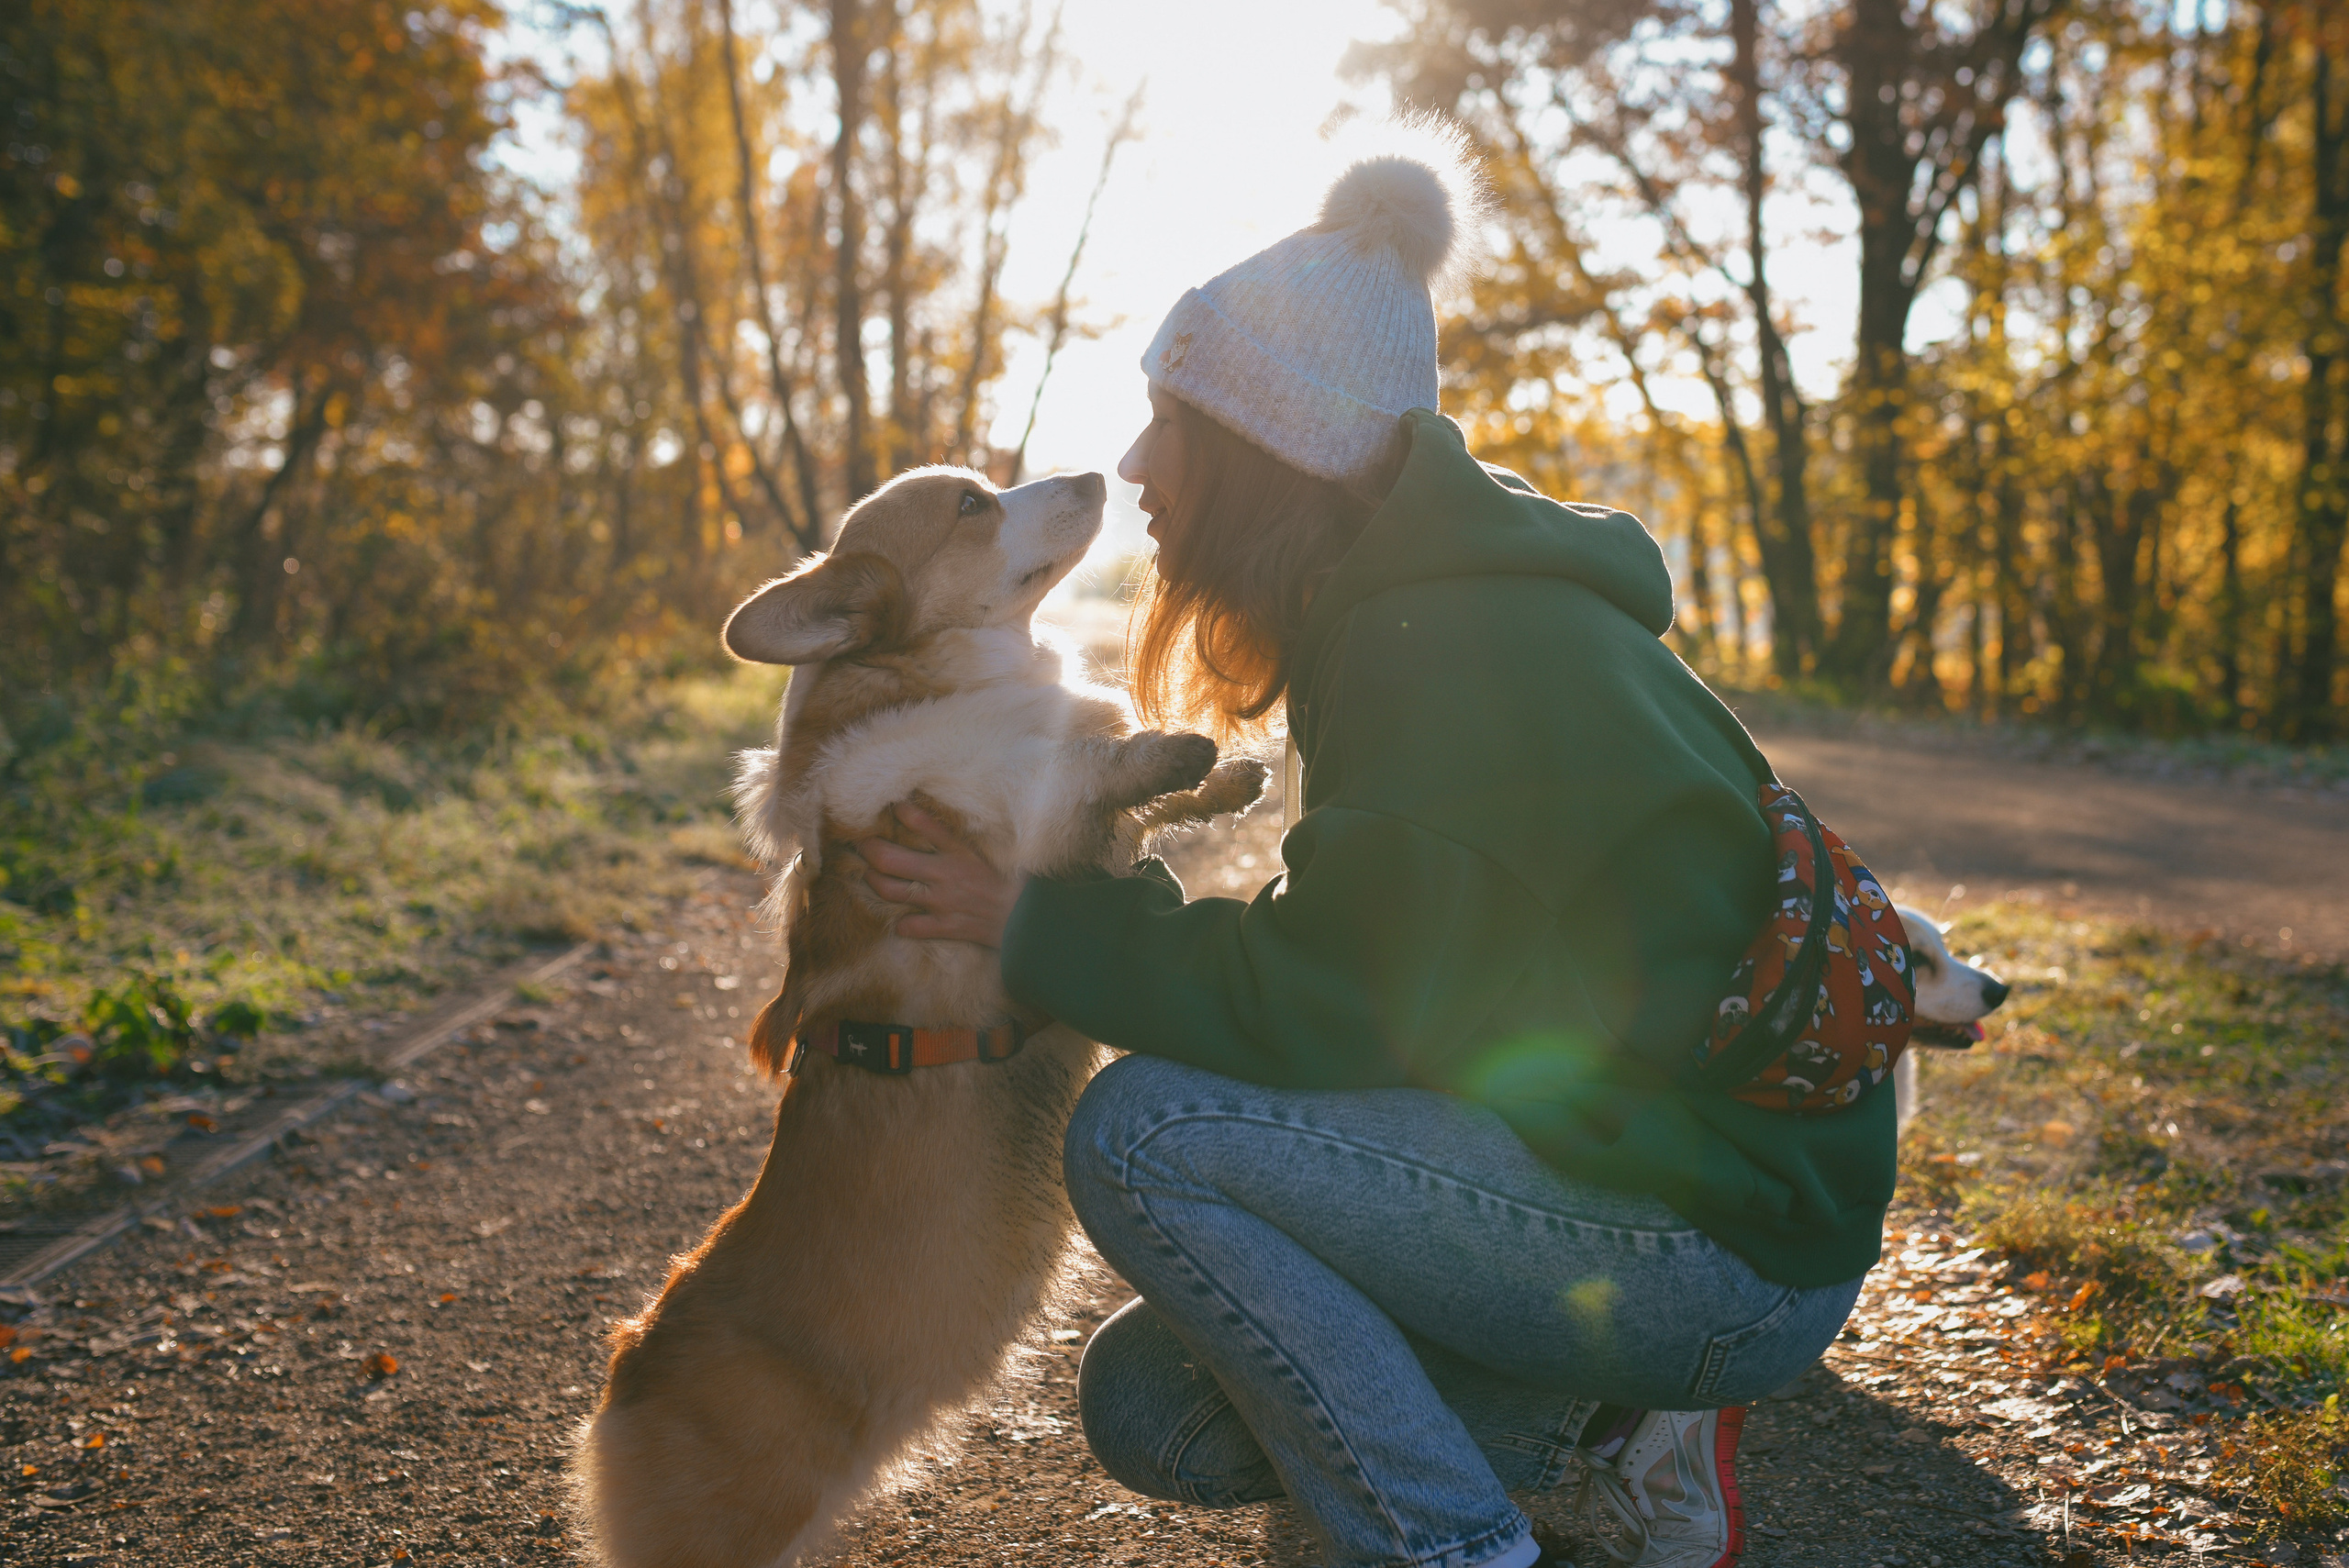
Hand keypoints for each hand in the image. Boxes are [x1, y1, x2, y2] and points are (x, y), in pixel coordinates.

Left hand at [858, 802, 1025, 947]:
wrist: (1033, 919)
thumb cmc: (1019, 883)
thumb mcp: (997, 851)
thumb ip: (973, 838)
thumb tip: (956, 819)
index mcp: (960, 851)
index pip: (924, 824)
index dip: (901, 812)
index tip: (891, 805)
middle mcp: (944, 873)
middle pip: (890, 859)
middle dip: (869, 849)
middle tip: (860, 842)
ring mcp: (941, 901)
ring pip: (891, 890)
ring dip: (875, 881)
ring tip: (870, 875)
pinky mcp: (946, 926)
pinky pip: (911, 927)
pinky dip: (902, 925)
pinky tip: (900, 922)